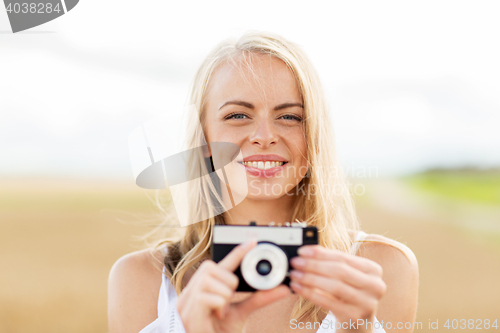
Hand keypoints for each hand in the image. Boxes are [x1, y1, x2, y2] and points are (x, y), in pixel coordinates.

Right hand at [176, 240, 290, 332]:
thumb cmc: (218, 331)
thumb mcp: (241, 313)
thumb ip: (259, 299)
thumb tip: (284, 289)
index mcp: (206, 284)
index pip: (223, 263)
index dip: (238, 251)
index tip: (253, 240)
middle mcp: (195, 286)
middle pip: (219, 268)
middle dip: (229, 286)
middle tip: (224, 304)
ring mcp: (189, 296)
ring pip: (219, 283)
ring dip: (224, 299)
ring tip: (217, 312)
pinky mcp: (190, 307)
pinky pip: (216, 297)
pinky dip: (220, 307)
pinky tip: (213, 316)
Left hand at [289, 245, 385, 331]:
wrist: (357, 324)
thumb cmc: (347, 294)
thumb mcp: (345, 277)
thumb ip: (331, 263)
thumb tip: (305, 252)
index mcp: (373, 270)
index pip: (342, 257)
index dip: (320, 253)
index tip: (302, 251)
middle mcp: (375, 285)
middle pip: (339, 270)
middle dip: (314, 265)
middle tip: (295, 262)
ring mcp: (367, 302)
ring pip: (334, 286)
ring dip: (310, 279)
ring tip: (294, 274)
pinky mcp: (355, 316)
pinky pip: (328, 302)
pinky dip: (310, 293)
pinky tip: (298, 288)